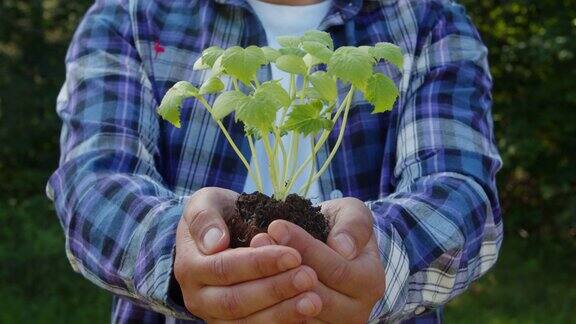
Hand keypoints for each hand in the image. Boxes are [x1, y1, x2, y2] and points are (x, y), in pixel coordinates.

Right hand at [174, 187, 322, 322]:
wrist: (218, 236)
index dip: (259, 263)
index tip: (293, 254)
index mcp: (190, 267)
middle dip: (275, 290)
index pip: (224, 269)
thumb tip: (215, 243)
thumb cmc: (218, 215)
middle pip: (236, 301)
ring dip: (283, 312)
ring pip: (248, 323)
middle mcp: (198, 298)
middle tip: (310, 277)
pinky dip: (283, 322)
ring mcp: (215, 317)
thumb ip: (205, 218)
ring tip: (314, 300)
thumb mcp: (206, 203)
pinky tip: (307, 313)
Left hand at [251, 197, 384, 323]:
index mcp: (370, 282)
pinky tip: (253, 279)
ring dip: (271, 285)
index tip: (276, 225)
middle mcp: (357, 311)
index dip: (304, 247)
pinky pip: (288, 322)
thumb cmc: (341, 227)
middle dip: (283, 266)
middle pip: (315, 294)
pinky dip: (269, 304)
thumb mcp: (353, 214)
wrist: (333, 249)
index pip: (336, 269)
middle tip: (257, 239)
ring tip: (250, 256)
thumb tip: (343, 248)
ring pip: (298, 312)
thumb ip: (354, 225)